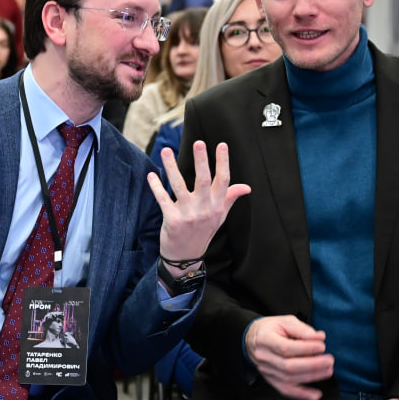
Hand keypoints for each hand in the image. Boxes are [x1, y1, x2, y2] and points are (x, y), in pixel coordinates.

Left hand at [150, 141, 249, 272]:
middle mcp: (204, 209)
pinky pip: (163, 199)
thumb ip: (229, 198)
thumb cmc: (203, 232)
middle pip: (203, 181)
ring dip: (172, 167)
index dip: (223, 162)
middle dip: (201, 161)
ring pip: (179, 186)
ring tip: (166, 151)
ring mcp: (188, 214)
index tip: (222, 145)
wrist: (186, 256)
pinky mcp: (172, 220)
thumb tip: (246, 187)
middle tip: (199, 143)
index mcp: (217, 205)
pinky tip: (152, 175)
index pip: (223, 181)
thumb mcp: (220, 216)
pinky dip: (156, 187)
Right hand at [244, 315, 333, 399]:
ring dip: (312, 377)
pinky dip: (302, 395)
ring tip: (328, 371)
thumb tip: (320, 338)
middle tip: (329, 360)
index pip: (286, 348)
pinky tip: (316, 395)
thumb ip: (302, 329)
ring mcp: (266, 371)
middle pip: (288, 366)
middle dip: (313, 365)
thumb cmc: (271, 329)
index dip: (306, 349)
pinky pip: (286, 390)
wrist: (252, 339)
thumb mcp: (285, 321)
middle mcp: (263, 357)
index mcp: (265, 339)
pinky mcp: (271, 380)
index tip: (322, 346)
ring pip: (289, 379)